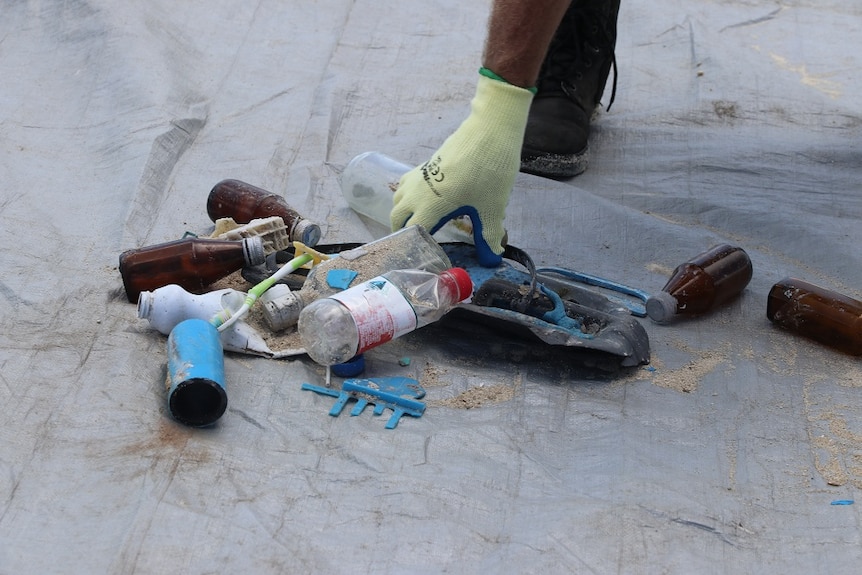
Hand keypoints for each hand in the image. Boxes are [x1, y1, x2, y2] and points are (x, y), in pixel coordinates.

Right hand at [391, 74, 533, 266]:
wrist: (490, 130)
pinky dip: (407, 195)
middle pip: (397, 217)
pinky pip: (406, 184)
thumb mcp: (492, 208)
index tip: (424, 258)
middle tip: (416, 244)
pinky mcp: (425, 164)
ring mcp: (419, 176)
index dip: (417, 247)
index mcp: (430, 206)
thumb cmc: (489, 171)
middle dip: (403, 232)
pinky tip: (425, 198)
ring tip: (418, 223)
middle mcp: (417, 192)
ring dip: (402, 213)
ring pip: (398, 199)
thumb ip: (489, 235)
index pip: (413, 233)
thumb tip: (493, 257)